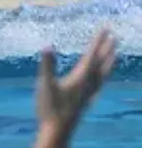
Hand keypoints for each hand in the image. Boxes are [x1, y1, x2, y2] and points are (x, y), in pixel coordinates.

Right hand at [35, 28, 116, 144]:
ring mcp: (89, 93)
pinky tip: (100, 79)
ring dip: (109, 62)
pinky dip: (103, 76)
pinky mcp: (86, 100)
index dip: (98, 41)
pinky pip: (99, 83)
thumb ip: (47, 65)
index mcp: (81, 78)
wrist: (58, 131)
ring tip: (113, 54)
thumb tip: (47, 46)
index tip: (106, 29)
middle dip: (107, 49)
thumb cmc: (50, 107)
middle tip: (114, 37)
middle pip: (101, 63)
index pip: (92, 55)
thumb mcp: (45, 84)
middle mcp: (89, 84)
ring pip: (103, 74)